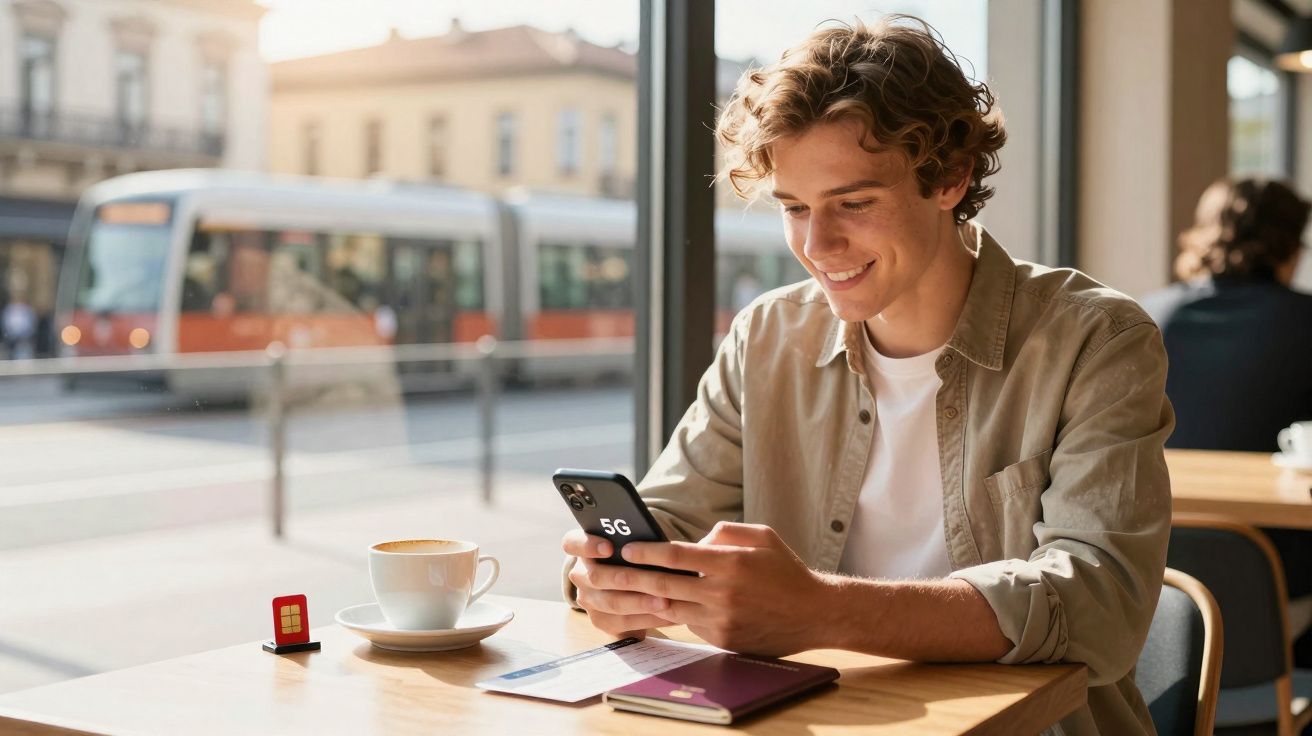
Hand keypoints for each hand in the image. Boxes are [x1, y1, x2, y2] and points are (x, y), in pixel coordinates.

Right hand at [562, 529, 673, 638]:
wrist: (628, 584)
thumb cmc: (633, 555)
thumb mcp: (629, 543)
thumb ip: (634, 541)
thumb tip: (653, 540)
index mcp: (581, 548)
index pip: (572, 543)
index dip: (588, 545)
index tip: (609, 547)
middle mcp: (580, 574)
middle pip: (596, 577)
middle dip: (627, 579)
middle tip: (655, 581)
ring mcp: (587, 599)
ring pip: (611, 602)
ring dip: (641, 603)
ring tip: (666, 602)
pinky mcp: (599, 620)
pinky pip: (621, 622)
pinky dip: (646, 619)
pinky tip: (666, 615)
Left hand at [604, 522, 830, 655]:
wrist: (814, 613)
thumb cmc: (785, 570)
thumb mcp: (761, 536)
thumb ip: (723, 533)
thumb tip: (692, 542)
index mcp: (730, 563)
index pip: (676, 555)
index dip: (646, 552)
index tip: (625, 548)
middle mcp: (722, 593)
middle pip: (663, 584)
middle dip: (628, 577)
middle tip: (602, 572)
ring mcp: (721, 620)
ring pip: (669, 608)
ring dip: (640, 600)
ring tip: (615, 592)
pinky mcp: (722, 640)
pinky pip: (688, 624)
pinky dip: (673, 613)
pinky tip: (655, 605)